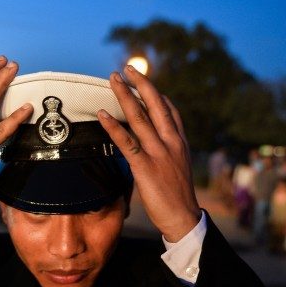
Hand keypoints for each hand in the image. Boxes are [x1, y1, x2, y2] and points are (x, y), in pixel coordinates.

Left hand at [98, 65, 199, 241]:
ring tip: (114, 79)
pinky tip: (102, 114)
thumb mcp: (176, 168)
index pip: (170, 111)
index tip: (145, 81)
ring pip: (140, 117)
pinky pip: (126, 142)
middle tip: (127, 68)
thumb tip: (150, 146)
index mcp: (179, 143)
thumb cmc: (177, 197)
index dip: (157, 94)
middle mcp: (171, 143)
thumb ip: (166, 153)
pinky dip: (113, 126)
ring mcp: (159, 153)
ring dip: (125, 95)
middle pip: (156, 105)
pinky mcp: (145, 167)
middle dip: (141, 84)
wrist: (183, 218)